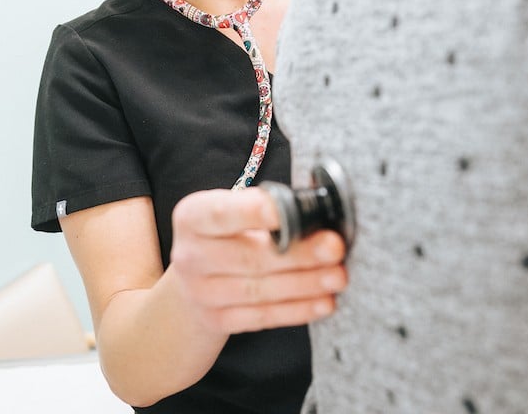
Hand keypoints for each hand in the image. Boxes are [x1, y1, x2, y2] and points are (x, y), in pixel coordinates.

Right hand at [168, 187, 348, 334]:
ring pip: (260, 290)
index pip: (223, 213)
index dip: (258, 212)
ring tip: (338, 276)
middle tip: (335, 247)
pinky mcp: (217, 320)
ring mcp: (201, 293)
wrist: (195, 281)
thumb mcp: (233, 210)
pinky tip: (324, 303)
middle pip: (250, 256)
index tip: (296, 210)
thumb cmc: (228, 234)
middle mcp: (190, 255)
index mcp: (192, 216)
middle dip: (299, 253)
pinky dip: (297, 310)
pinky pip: (263, 316)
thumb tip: (316, 207)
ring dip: (305, 283)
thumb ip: (266, 206)